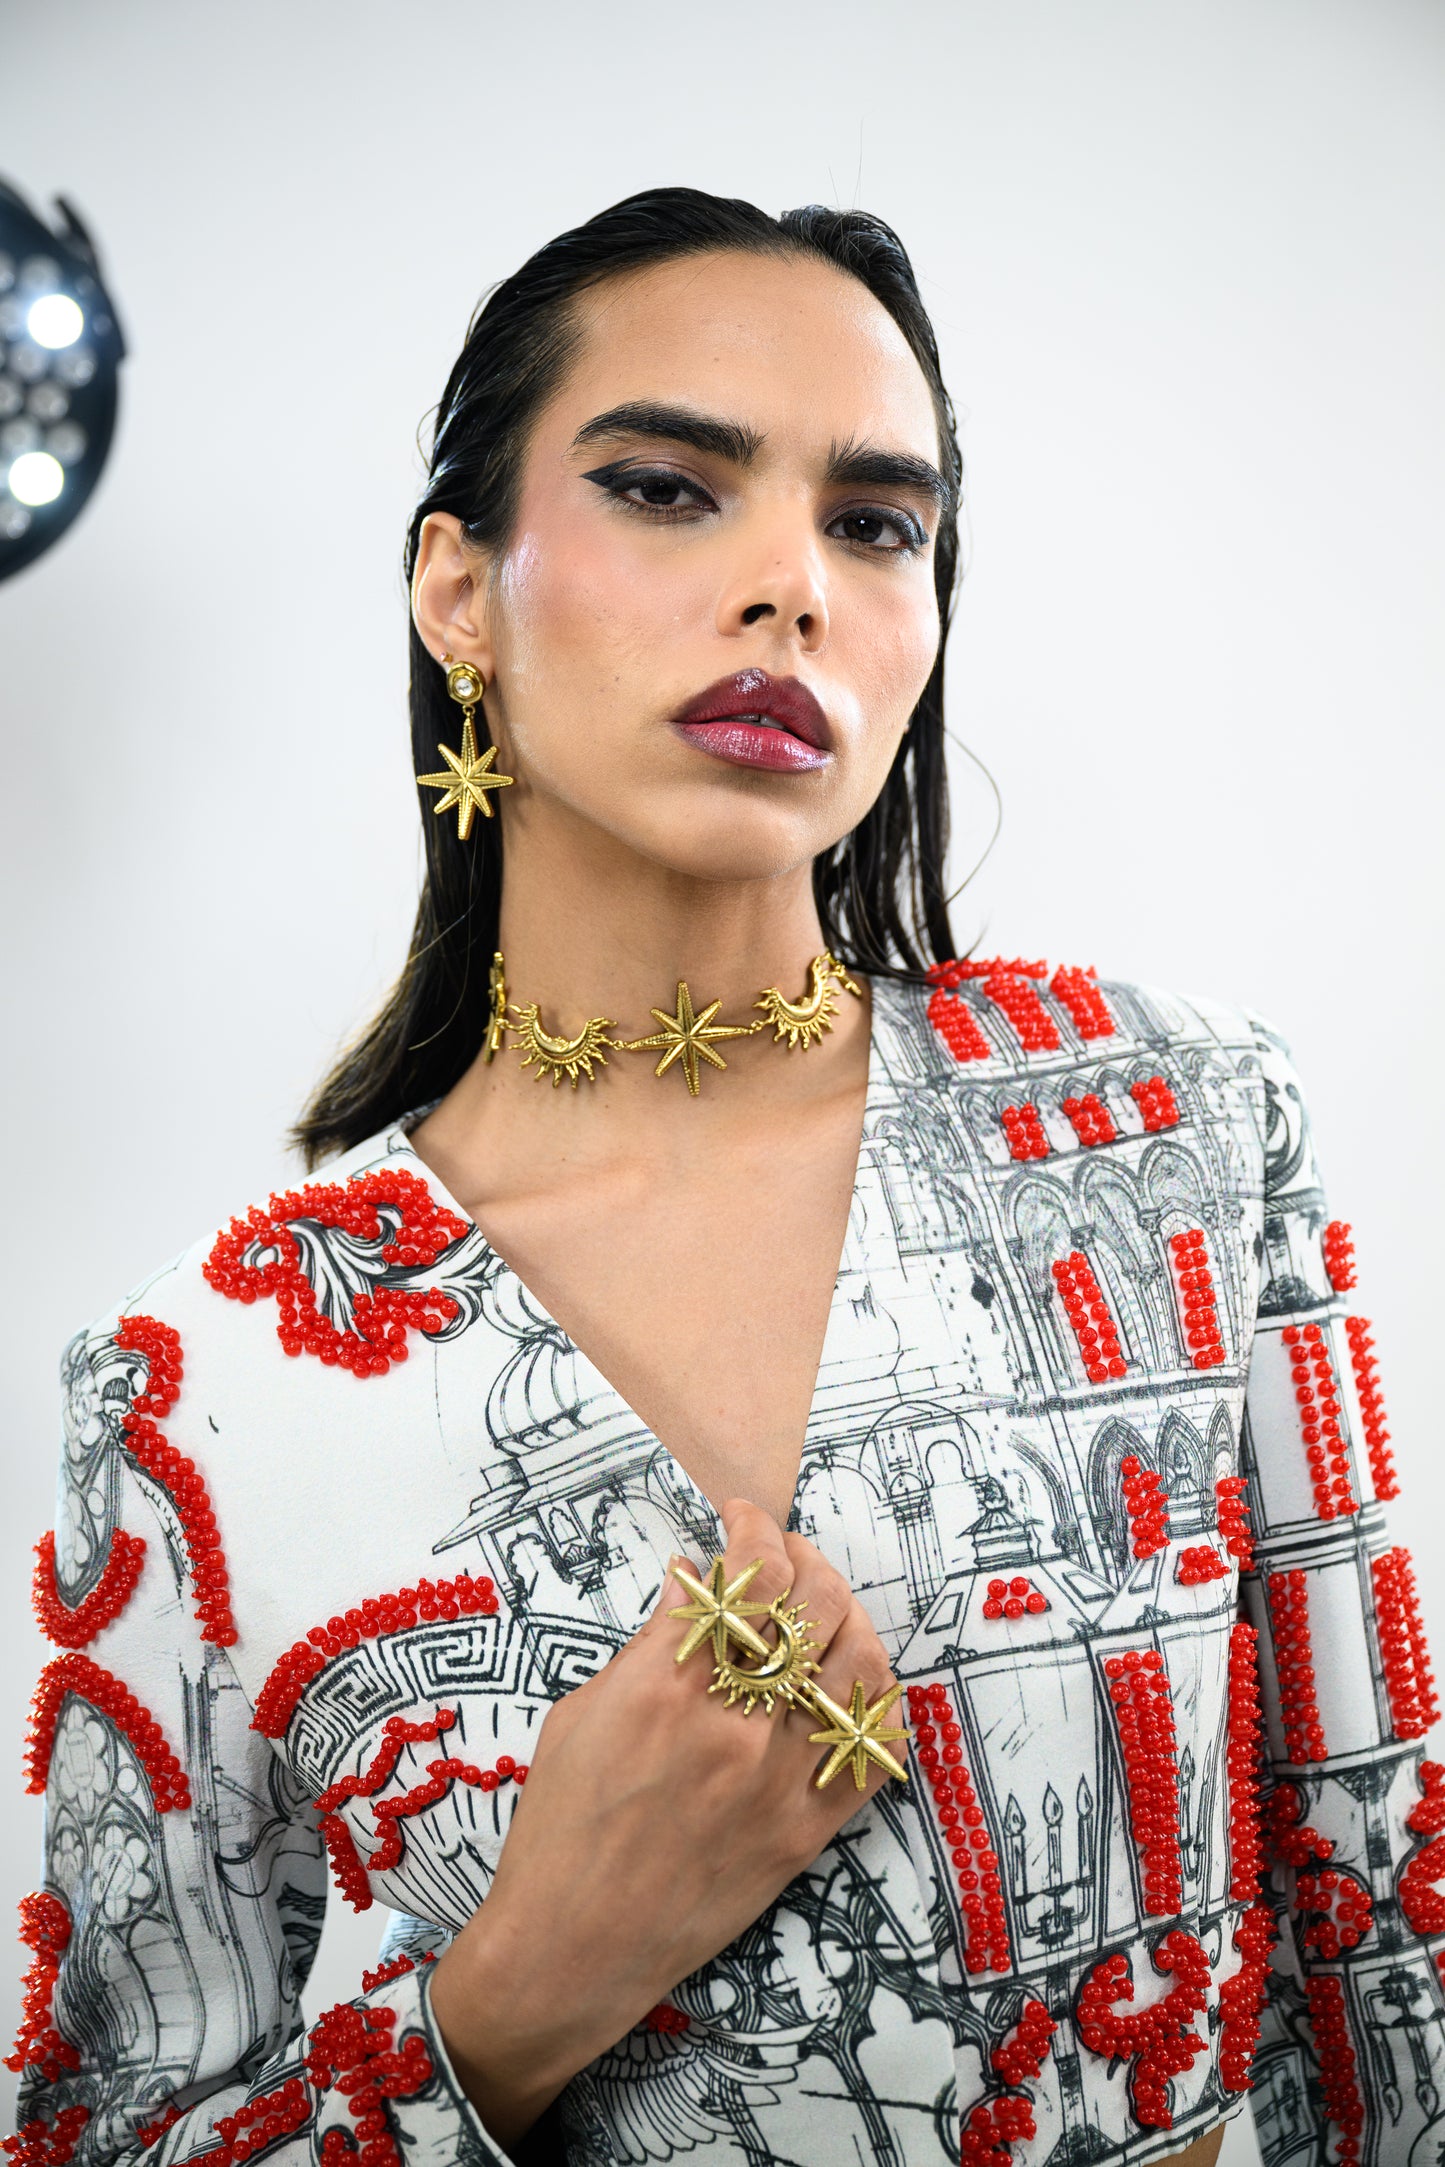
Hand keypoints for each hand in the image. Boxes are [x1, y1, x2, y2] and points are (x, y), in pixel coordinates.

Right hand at [427, 1496, 905, 2148]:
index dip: (752, 1529)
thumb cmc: (560, 1832)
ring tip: (820, 1608)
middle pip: (814, 1605)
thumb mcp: (580, 1716)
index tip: (741, 1520)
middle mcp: (734, 1729)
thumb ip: (647, 1648)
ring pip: (860, 1665)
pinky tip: (846, 1680)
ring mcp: (779, 1783)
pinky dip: (873, 1701)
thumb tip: (692, 1582)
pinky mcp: (805, 1833)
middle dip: (802, 1559)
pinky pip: (873, 1750)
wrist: (572, 1949)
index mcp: (666, 1691)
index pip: (744, 1576)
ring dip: (847, 1617)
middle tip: (780, 1557)